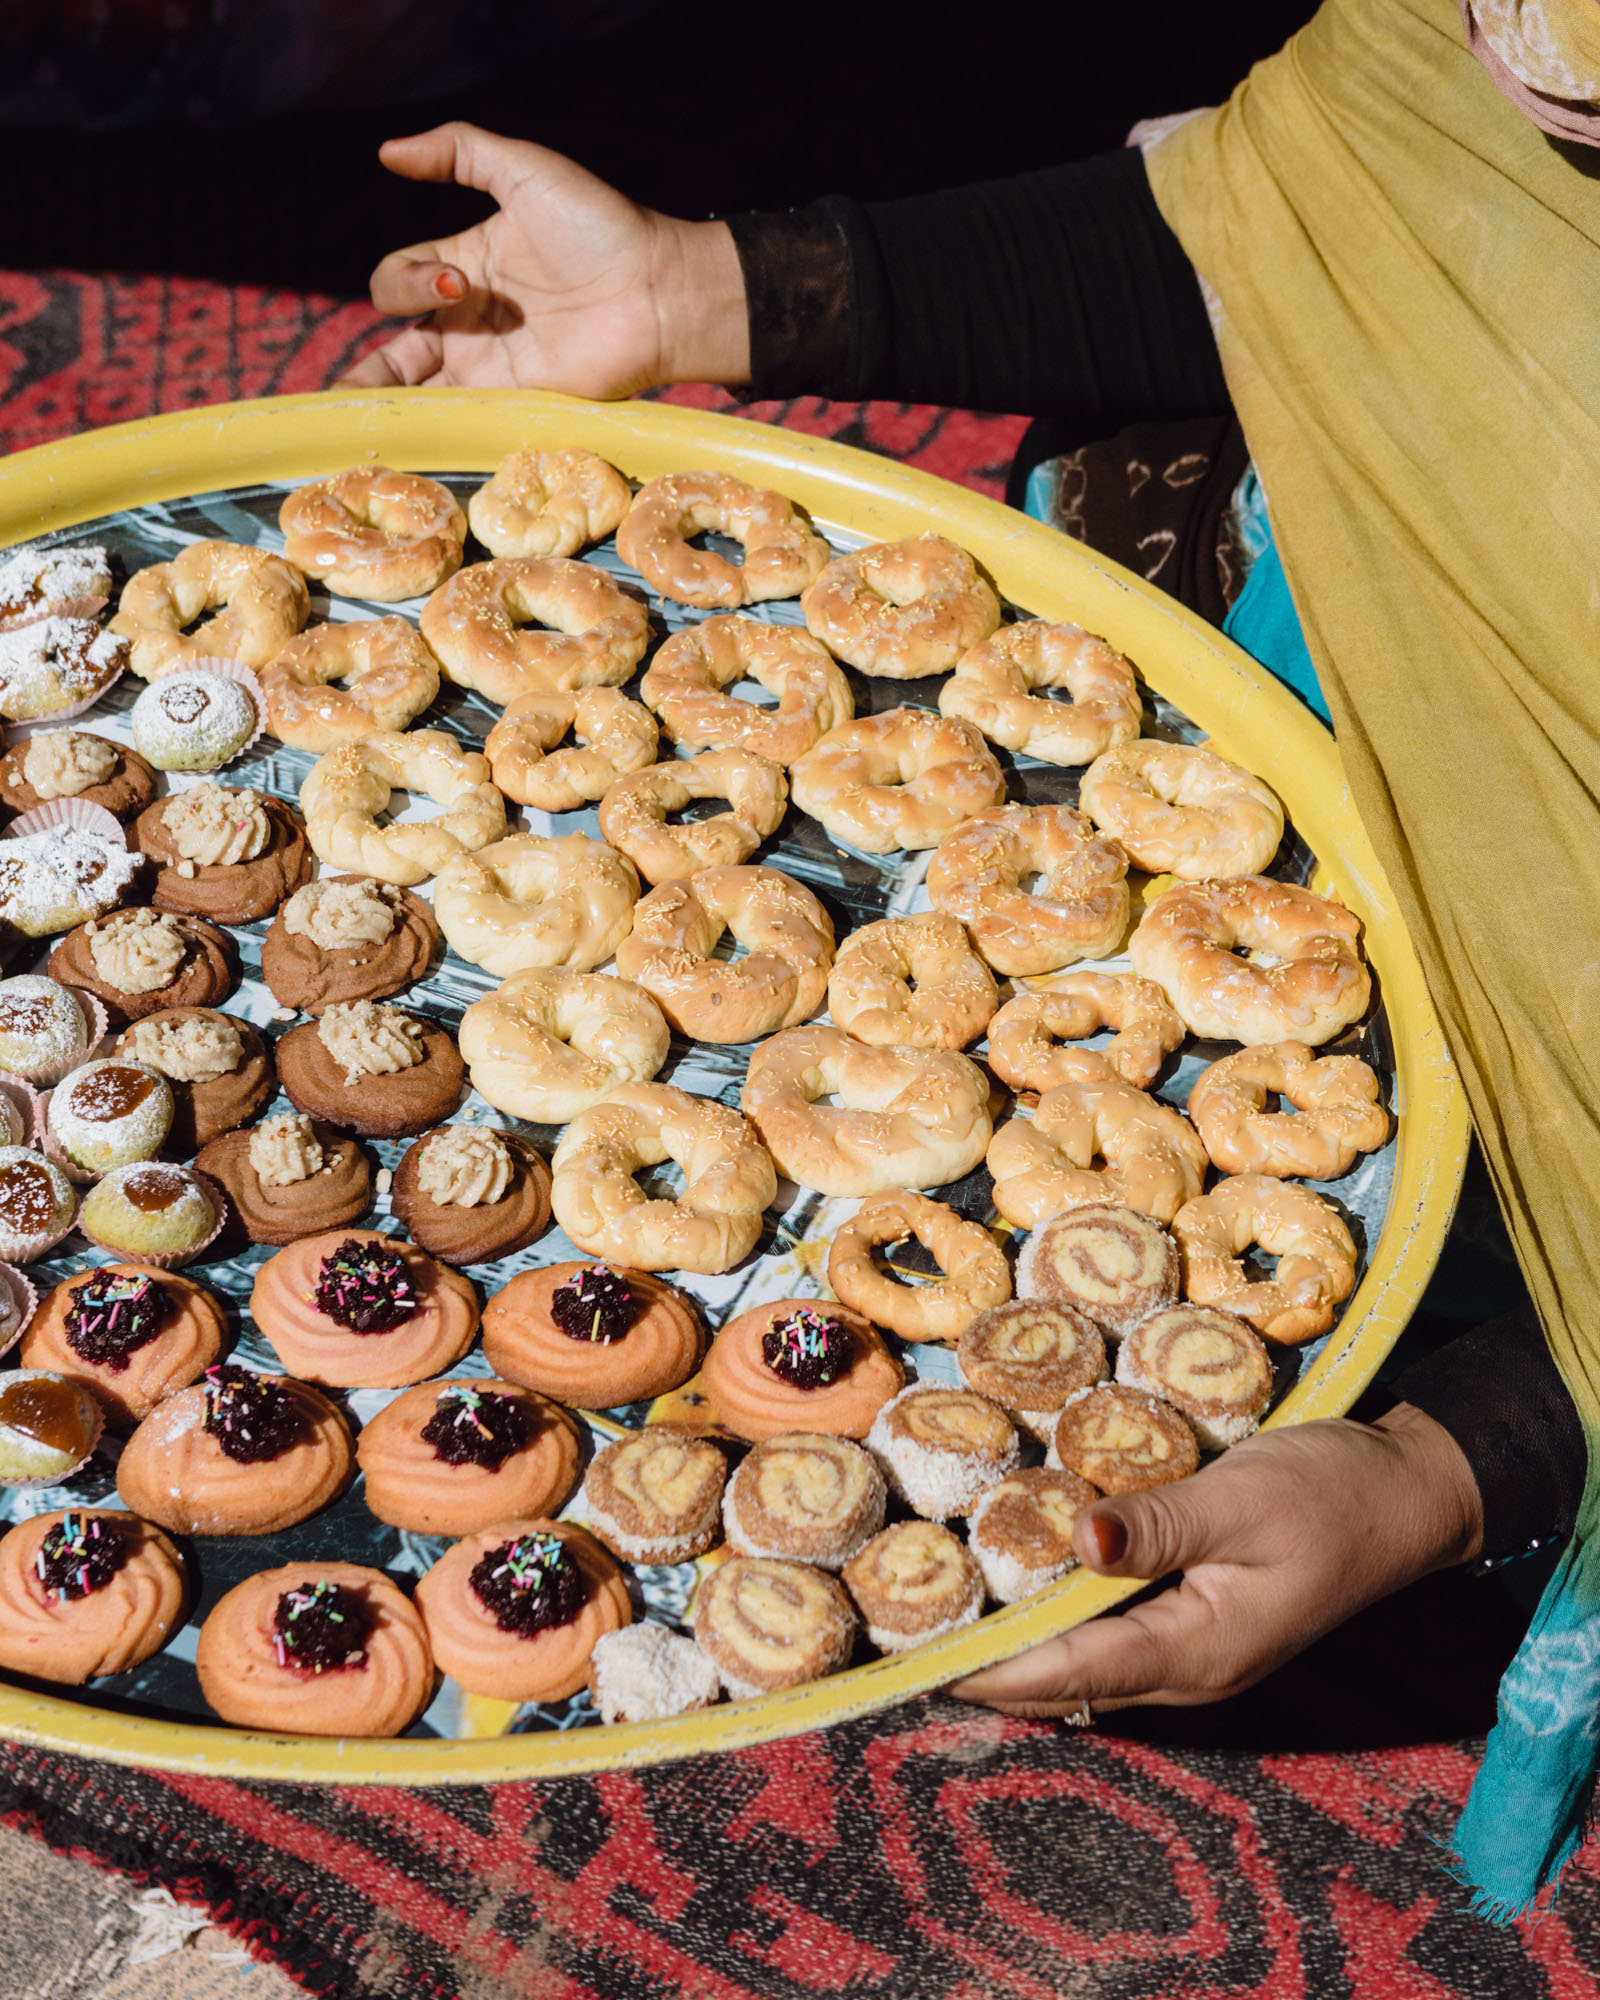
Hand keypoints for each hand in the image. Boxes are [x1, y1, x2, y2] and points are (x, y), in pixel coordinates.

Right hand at [339, 122, 749, 396]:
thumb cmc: (599, 227)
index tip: (454, 281)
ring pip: (419, 398)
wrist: (657, 292)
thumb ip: (459, 151)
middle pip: (395, 355)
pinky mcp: (518, 404)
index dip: (405, 281)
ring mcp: (492, 371)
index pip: (397, 281)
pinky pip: (463, 422)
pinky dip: (432, 431)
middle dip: (364, 376)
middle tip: (341, 395)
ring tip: (348, 424)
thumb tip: (387, 151)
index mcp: (464, 266)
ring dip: (383, 412)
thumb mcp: (524, 172)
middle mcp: (470, 324)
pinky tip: (403, 441)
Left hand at [950, 1403, 1483, 1717]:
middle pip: (1061, 1683)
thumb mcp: (1245, 1499)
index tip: (910, 1664)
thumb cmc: (1334, 1494)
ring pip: (1079, 1661)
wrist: (1408, 1492)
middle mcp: (1185, 1666)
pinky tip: (1012, 1575)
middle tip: (896, 1634)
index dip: (984, 1670)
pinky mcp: (1192, 1614)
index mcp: (1197, 1652)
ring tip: (930, 1610)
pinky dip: (1052, 1615)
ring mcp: (1190, 1645)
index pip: (1066, 1673)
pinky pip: (1104, 1630)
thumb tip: (1077, 1536)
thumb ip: (1160, 1523)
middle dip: (981, 1667)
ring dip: (1012, 1643)